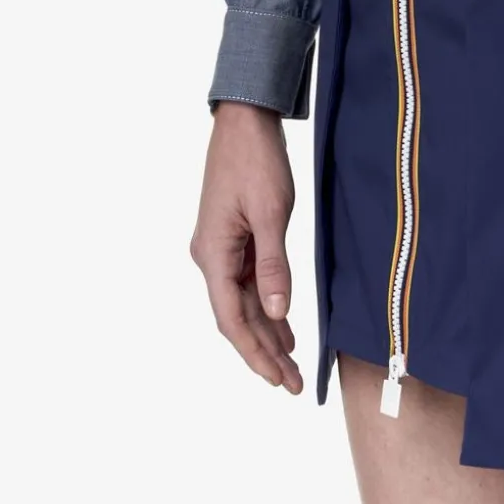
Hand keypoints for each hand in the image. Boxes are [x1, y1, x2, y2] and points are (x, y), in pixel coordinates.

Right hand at [191, 101, 303, 391]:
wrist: (245, 120)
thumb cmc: (256, 160)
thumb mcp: (270, 211)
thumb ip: (273, 263)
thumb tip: (276, 311)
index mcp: (213, 254)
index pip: (232, 320)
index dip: (255, 353)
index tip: (277, 379)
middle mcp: (210, 257)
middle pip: (237, 317)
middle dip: (264, 352)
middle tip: (292, 383)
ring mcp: (220, 248)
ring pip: (244, 302)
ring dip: (267, 332)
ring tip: (290, 364)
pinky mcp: (233, 237)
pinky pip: (248, 281)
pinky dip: (266, 304)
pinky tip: (282, 324)